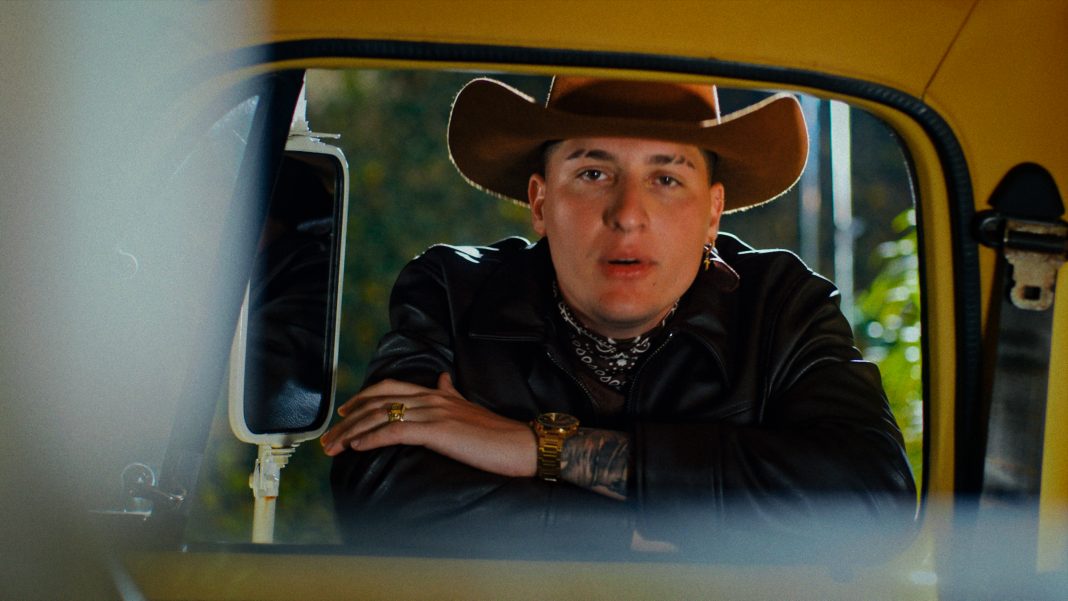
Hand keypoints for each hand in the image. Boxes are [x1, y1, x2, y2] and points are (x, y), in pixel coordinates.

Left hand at [320, 373, 537, 477]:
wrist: (521, 444)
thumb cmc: (497, 433)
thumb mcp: (468, 407)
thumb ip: (450, 392)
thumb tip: (441, 378)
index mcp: (436, 393)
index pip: (390, 387)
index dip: (362, 397)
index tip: (344, 412)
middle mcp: (431, 398)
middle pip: (378, 401)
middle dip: (348, 419)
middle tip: (328, 437)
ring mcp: (434, 413)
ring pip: (382, 417)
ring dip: (352, 433)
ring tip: (334, 447)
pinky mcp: (438, 430)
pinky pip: (397, 432)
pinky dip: (373, 438)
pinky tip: (358, 447)